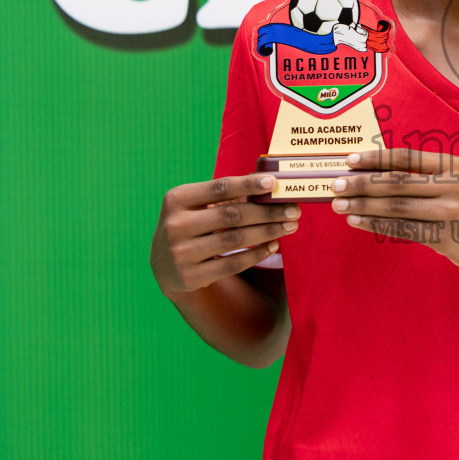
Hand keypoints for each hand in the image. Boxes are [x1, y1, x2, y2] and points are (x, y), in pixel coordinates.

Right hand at [150, 175, 301, 297]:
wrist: (164, 265)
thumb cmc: (190, 225)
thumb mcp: (196, 206)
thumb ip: (225, 195)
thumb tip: (268, 185)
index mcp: (177, 200)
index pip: (219, 188)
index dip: (248, 185)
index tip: (274, 182)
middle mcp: (175, 225)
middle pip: (231, 215)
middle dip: (267, 212)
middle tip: (294, 210)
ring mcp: (181, 253)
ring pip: (234, 240)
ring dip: (267, 232)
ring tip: (289, 226)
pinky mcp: (191, 277)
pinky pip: (231, 264)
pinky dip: (256, 254)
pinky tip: (273, 246)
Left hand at [329, 149, 458, 281]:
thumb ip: (429, 178)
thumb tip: (378, 175)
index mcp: (453, 165)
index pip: (406, 158)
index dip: (375, 158)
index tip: (350, 160)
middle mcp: (452, 185)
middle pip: (396, 182)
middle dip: (361, 183)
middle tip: (335, 184)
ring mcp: (449, 211)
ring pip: (395, 206)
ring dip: (363, 205)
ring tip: (339, 205)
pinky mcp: (445, 237)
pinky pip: (402, 229)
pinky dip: (375, 225)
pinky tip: (357, 222)